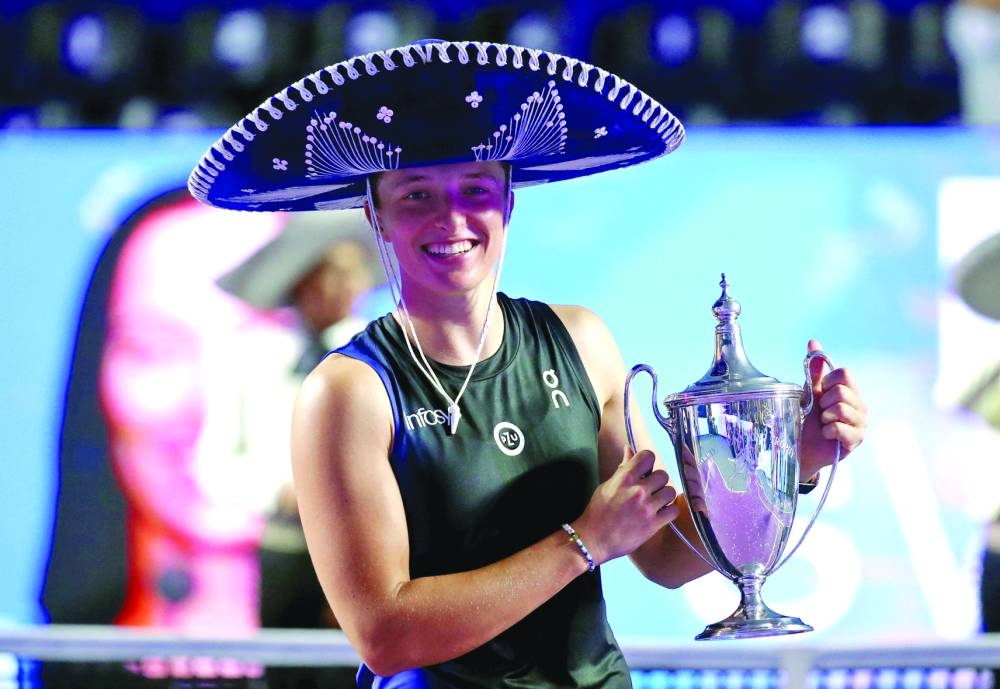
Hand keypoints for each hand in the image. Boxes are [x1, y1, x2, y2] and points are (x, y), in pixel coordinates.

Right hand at [573, 447, 680, 565]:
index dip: (648, 461)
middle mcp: (638, 490)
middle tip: (650, 489)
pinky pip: (674, 510)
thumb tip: (629, 448)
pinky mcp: (653, 524)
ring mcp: (647, 508)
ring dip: (664, 496)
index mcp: (624, 478)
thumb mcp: (607, 485)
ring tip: (656, 502)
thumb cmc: (598, 511)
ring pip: (671, 491)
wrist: (594, 539)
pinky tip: (660, 513)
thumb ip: (622, 467)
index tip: (645, 469)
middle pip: (663, 474)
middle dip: (657, 481)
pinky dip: (669, 511)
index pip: (648, 456)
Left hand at [799, 339, 867, 477]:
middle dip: (823, 402)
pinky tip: (827, 435)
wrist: (801, 447)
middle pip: (842, 391)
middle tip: (820, 413)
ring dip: (825, 418)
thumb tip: (813, 342)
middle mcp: (860, 405)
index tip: (820, 393)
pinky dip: (829, 431)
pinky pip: (841, 428)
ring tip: (823, 424)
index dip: (827, 382)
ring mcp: (861, 423)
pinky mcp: (857, 440)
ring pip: (841, 409)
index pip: (845, 373)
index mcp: (850, 391)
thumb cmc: (807, 419)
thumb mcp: (809, 392)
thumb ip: (814, 369)